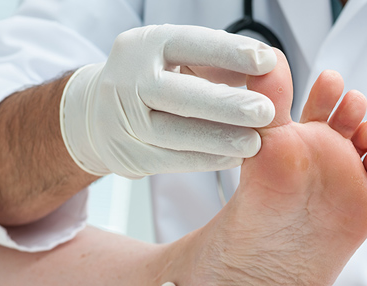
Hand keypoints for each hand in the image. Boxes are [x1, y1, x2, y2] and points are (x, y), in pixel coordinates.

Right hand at [61, 25, 275, 178]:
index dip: (228, 53)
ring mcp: (123, 119)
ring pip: (173, 132)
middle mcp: (129, 79)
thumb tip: (269, 70)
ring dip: (217, 139)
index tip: (267, 63)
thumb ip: (219, 64)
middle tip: (265, 111)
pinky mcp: (128, 153)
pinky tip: (233, 159)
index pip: (189, 44)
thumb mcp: (179, 60)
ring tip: (253, 143)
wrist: (98, 114)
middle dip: (225, 104)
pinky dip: (205, 160)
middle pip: (179, 93)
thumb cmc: (155, 81)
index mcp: (146, 45)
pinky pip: (170, 160)